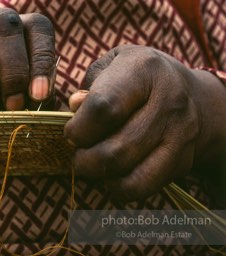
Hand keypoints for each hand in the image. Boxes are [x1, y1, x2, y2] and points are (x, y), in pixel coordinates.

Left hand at [65, 45, 225, 201]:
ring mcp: (179, 135)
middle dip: (84, 159)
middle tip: (78, 151)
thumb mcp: (112, 64)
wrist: (193, 96)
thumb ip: (89, 84)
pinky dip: (117, 187)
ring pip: (127, 175)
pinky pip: (140, 188)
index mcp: (144, 70)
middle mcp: (168, 102)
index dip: (79, 128)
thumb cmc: (139, 79)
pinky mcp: (182, 161)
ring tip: (91, 161)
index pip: (104, 108)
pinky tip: (111, 172)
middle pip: (115, 150)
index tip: (71, 132)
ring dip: (98, 175)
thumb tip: (75, 108)